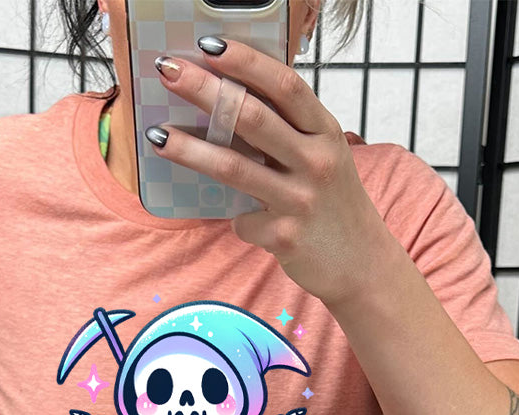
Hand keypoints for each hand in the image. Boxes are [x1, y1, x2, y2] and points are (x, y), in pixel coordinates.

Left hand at [149, 37, 395, 306]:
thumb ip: (288, 133)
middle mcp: (317, 161)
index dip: (246, 61)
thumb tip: (229, 105)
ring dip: (189, 149)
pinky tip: (246, 222)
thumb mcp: (323, 158)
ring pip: (234, 167)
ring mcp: (300, 200)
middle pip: (251, 117)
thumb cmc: (333, 205)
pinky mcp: (285, 237)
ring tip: (156, 135)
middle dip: (205, 90)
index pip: (285, 85)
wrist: (361, 265)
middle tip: (168, 72)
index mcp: (326, 133)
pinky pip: (242, 220)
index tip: (209, 46)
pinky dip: (237, 220)